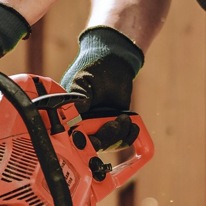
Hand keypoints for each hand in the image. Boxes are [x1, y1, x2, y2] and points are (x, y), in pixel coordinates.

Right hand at [60, 27, 144, 148]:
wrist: (114, 61)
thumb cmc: (94, 67)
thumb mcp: (82, 81)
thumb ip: (78, 98)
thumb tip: (74, 113)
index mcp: (71, 115)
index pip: (74, 137)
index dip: (84, 142)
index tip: (94, 137)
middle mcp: (84, 124)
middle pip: (94, 145)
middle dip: (107, 137)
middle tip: (116, 121)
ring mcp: (100, 127)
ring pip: (109, 145)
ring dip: (120, 135)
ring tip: (124, 118)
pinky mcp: (115, 127)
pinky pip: (122, 140)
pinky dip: (129, 136)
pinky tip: (133, 126)